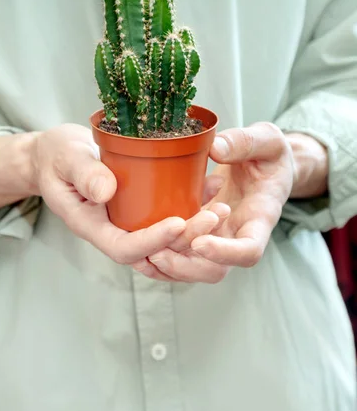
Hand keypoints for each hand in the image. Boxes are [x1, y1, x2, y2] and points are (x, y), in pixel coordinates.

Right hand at [31, 124, 225, 278]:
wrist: (58, 156)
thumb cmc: (57, 157)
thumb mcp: (66, 159)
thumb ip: (84, 174)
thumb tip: (107, 192)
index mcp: (92, 226)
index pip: (125, 248)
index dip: (152, 240)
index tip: (178, 222)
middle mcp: (114, 231)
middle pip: (154, 250)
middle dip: (186, 237)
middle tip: (215, 215)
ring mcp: (128, 222)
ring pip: (166, 239)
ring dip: (196, 229)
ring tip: (222, 207)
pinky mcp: (140, 210)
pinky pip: (167, 217)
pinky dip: (192, 207)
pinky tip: (212, 185)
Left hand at [148, 123, 294, 281]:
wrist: (268, 164)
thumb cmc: (271, 154)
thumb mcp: (267, 140)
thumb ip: (244, 142)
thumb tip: (215, 149)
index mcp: (260, 217)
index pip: (249, 250)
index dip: (224, 253)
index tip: (199, 242)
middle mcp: (239, 235)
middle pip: (216, 270)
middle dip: (186, 266)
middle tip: (157, 252)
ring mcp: (218, 237)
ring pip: (196, 267)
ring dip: (170, 265)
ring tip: (143, 252)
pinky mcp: (200, 231)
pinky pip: (182, 252)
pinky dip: (162, 254)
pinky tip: (139, 244)